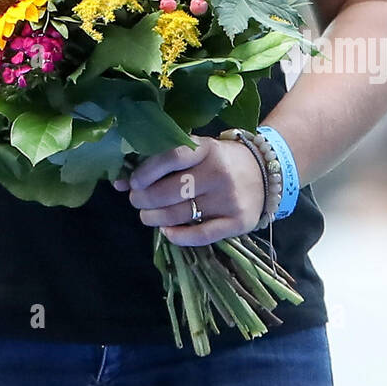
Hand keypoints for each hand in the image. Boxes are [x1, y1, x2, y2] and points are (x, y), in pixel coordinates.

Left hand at [112, 136, 265, 245]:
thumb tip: (119, 181)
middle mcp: (218, 173)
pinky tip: (167, 231)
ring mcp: (229, 199)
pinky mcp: (238, 222)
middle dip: (145, 199)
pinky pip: (201, 234)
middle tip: (137, 201)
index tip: (132, 182)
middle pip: (172, 190)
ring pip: (181, 214)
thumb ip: (164, 162)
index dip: (147, 171)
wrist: (267, 173)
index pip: (171, 157)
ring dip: (155, 218)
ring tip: (147, 215)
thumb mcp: (199, 151)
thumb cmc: (221, 160)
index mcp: (207, 149)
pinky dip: (179, 236)